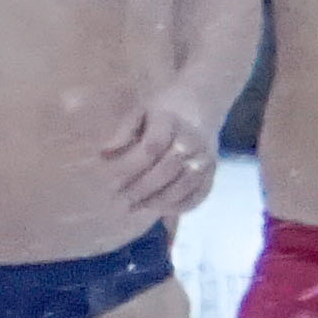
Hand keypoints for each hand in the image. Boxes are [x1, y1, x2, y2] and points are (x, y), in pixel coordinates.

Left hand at [99, 87, 220, 220]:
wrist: (195, 107)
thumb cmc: (157, 115)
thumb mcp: (137, 113)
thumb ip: (122, 131)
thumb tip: (105, 153)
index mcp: (170, 120)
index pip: (151, 146)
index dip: (131, 166)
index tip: (112, 179)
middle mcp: (191, 138)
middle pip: (167, 168)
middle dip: (142, 187)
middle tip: (122, 198)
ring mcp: (205, 157)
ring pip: (185, 184)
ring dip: (160, 200)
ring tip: (138, 206)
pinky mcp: (212, 172)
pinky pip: (198, 195)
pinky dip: (180, 206)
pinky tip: (160, 209)